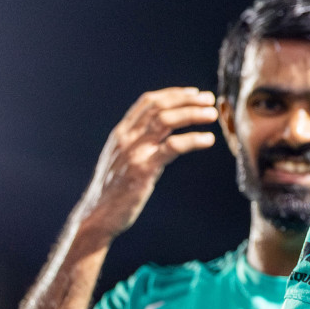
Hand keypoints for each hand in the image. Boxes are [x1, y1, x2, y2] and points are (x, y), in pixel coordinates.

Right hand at [74, 88, 218, 238]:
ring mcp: (134, 152)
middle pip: (159, 107)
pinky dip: (193, 140)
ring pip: (165, 121)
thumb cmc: (113, 190)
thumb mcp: (120, 159)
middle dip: (186, 99)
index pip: (148, 102)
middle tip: (209, 100)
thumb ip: (136, 143)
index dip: (173, 94)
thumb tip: (160, 133)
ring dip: (192, 114)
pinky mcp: (143, 169)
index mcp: (120, 133)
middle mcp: (126, 137)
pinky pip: (172, 147)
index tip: (194, 93)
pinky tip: (208, 139)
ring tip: (212, 114)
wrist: (97, 215)